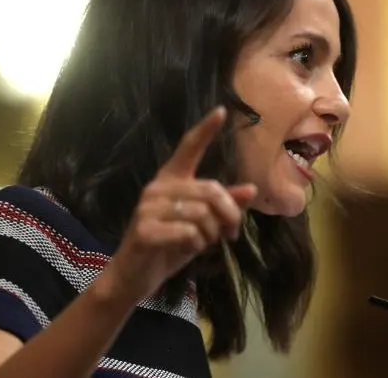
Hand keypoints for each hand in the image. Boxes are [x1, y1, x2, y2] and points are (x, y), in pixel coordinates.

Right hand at [105, 107, 256, 302]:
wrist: (136, 276)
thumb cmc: (170, 246)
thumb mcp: (202, 226)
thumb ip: (223, 207)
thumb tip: (252, 190)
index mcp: (171, 180)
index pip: (189, 148)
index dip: (205, 130)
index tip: (221, 110)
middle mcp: (158, 187)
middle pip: (211, 190)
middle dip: (228, 215)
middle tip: (230, 233)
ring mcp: (148, 207)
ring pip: (202, 214)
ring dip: (211, 234)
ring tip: (205, 243)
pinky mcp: (145, 229)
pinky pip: (188, 232)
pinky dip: (196, 245)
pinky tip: (187, 250)